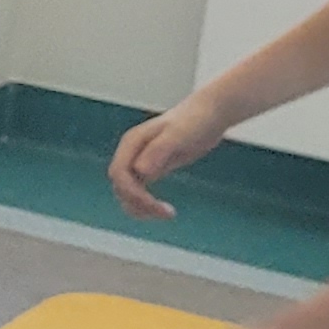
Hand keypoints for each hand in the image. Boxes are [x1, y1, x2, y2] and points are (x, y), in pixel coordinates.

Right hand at [107, 97, 221, 220]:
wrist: (209, 114)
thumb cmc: (194, 121)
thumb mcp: (178, 135)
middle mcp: (132, 153)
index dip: (131, 192)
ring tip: (166, 214)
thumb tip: (140, 171)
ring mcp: (140, 161)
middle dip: (137, 203)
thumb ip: (158, 151)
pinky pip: (140, 191)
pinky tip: (166, 210)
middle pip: (120, 186)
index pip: (119, 174)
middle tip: (165, 213)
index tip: (154, 204)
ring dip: (141, 207)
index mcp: (132, 143)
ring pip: (128, 192)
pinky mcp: (152, 168)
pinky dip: (148, 204)